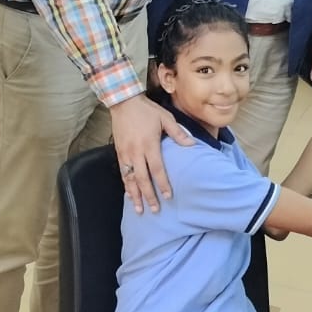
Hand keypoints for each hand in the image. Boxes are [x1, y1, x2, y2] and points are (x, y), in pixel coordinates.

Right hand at [110, 93, 193, 213]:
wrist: (123, 102)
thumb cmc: (147, 110)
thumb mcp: (166, 118)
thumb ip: (178, 133)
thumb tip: (192, 144)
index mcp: (149, 144)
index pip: (157, 169)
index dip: (162, 184)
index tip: (168, 196)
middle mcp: (136, 152)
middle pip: (142, 179)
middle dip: (148, 196)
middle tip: (155, 210)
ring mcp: (126, 153)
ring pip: (130, 179)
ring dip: (135, 195)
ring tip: (139, 210)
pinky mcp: (119, 152)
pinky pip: (122, 173)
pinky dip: (126, 185)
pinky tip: (129, 195)